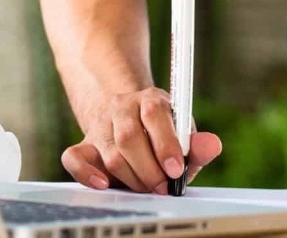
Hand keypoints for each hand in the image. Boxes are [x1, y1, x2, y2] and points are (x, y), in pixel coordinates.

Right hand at [60, 87, 221, 194]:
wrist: (128, 118)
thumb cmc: (160, 135)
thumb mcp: (181, 135)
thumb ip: (197, 145)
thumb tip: (213, 145)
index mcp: (151, 99)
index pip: (154, 115)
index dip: (166, 144)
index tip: (176, 170)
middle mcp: (122, 107)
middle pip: (129, 138)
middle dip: (149, 169)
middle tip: (162, 187)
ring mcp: (100, 125)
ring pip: (111, 154)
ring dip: (132, 178)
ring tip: (147, 187)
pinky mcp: (82, 144)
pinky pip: (74, 158)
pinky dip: (87, 174)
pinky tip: (104, 185)